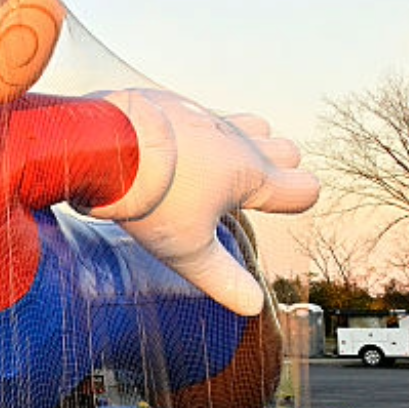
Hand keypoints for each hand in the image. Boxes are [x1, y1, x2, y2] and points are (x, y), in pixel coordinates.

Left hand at [96, 90, 318, 315]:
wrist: (105, 144)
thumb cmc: (150, 200)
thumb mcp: (186, 249)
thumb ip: (222, 279)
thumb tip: (252, 307)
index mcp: (250, 175)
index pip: (303, 187)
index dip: (297, 201)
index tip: (281, 210)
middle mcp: (236, 139)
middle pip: (284, 150)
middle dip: (277, 168)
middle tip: (246, 190)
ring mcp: (206, 114)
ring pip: (248, 123)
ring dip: (245, 141)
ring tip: (217, 166)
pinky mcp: (175, 100)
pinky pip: (203, 111)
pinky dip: (200, 128)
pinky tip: (177, 144)